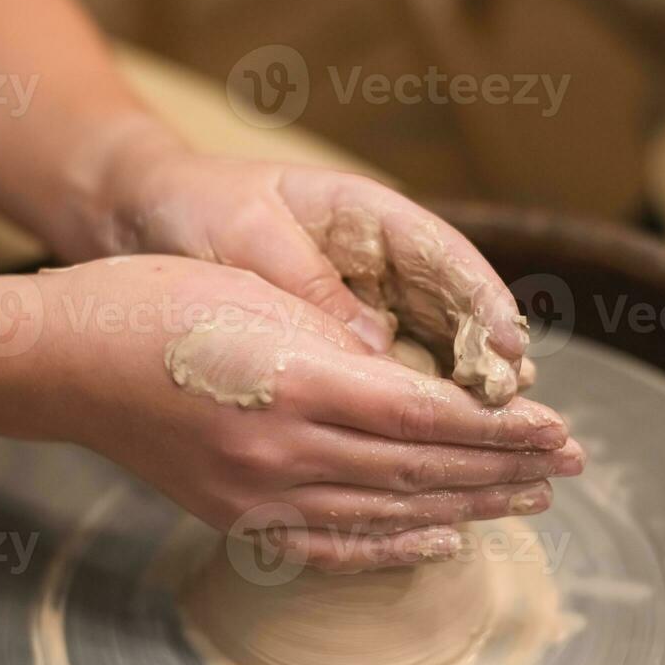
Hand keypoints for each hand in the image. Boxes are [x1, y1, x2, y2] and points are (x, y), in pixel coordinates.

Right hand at [28, 256, 581, 571]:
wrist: (64, 360)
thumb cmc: (153, 300)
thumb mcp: (256, 293)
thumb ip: (340, 339)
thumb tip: (417, 385)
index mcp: (298, 380)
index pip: (429, 415)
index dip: (501, 428)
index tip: (559, 428)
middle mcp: (286, 449)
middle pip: (421, 467)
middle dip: (505, 468)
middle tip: (572, 465)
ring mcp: (258, 493)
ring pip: (387, 509)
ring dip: (466, 507)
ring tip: (527, 502)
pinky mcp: (237, 515)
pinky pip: (329, 544)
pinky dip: (391, 547)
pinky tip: (439, 544)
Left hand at [91, 136, 532, 405]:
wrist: (141, 216)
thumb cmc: (197, 209)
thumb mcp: (249, 235)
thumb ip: (312, 287)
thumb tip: (377, 352)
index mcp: (370, 214)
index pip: (449, 259)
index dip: (485, 307)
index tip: (508, 351)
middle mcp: (380, 262)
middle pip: (456, 315)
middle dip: (491, 365)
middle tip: (523, 416)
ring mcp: (365, 303)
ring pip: (432, 354)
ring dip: (464, 400)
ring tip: (500, 447)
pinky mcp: (341, 344)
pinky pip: (390, 381)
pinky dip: (413, 415)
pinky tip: (433, 455)